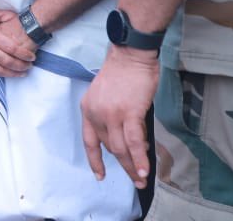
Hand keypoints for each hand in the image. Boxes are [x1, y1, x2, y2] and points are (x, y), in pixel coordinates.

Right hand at [0, 6, 34, 76]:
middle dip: (21, 66)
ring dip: (12, 74)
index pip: (12, 49)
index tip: (32, 56)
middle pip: (7, 62)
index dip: (24, 55)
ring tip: (21, 73)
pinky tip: (7, 73)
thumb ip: (9, 17)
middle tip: (29, 66)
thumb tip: (22, 20)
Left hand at [80, 44, 157, 188]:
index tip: (100, 175)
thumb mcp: (106, 95)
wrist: (130, 54)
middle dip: (123, 164)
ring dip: (132, 166)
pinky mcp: (128, 113)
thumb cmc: (123, 72)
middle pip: (109, 147)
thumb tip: (131, 141)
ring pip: (120, 148)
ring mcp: (111, 114)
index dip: (95, 161)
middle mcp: (96, 114)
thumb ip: (113, 117)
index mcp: (88, 109)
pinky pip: (134, 142)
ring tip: (141, 178)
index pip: (89, 141)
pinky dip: (139, 158)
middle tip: (135, 177)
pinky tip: (145, 169)